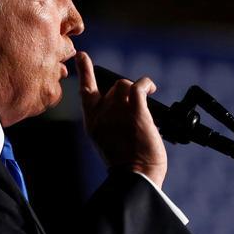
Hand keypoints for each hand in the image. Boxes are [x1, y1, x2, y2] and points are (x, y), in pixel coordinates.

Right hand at [75, 51, 167, 186]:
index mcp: (93, 123)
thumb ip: (110, 124)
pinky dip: (146, 84)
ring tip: (145, 100)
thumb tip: (124, 114)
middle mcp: (101, 114)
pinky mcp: (135, 110)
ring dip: (135, 90)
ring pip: (124, 85)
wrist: (135, 177)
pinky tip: (151, 88)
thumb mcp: (108, 143)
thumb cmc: (127, 166)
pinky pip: (138, 86)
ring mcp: (117, 111)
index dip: (84, 72)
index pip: (85, 91)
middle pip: (112, 88)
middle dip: (123, 93)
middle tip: (135, 108)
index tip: (82, 56)